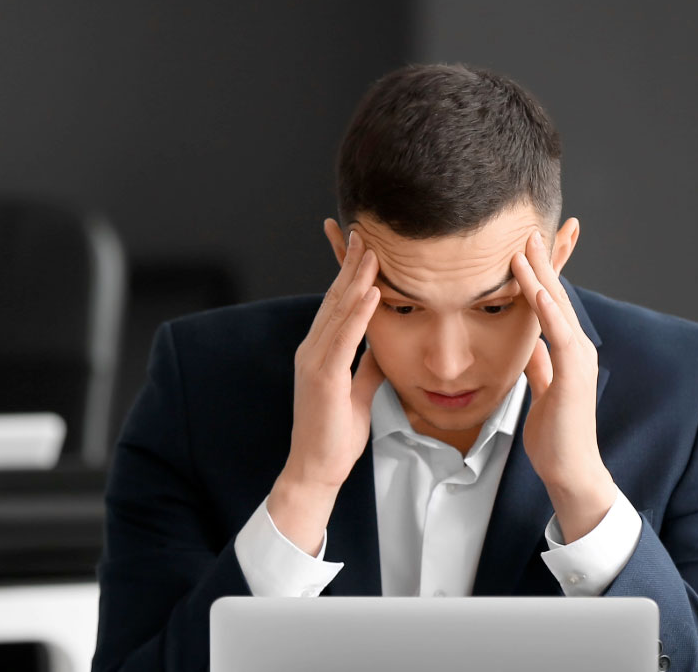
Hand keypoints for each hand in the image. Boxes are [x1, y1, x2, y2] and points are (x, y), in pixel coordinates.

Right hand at [268, 230, 383, 553]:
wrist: (316, 469)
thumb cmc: (336, 434)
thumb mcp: (359, 391)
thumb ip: (367, 365)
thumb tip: (383, 346)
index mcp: (322, 350)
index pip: (339, 302)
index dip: (351, 272)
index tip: (366, 244)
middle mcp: (314, 348)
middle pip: (336, 296)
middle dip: (352, 262)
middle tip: (367, 228)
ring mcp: (314, 360)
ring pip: (338, 310)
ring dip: (356, 277)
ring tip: (372, 248)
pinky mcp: (321, 376)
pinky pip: (342, 338)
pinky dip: (357, 312)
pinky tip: (372, 291)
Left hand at [511, 230, 616, 542]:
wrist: (569, 469)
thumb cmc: (554, 434)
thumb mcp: (541, 389)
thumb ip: (539, 364)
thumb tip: (528, 343)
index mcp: (566, 350)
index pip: (550, 304)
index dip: (538, 274)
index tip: (523, 246)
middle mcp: (576, 347)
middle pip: (555, 295)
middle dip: (541, 261)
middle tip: (526, 228)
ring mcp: (578, 358)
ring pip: (557, 307)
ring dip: (541, 274)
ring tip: (525, 245)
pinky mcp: (573, 374)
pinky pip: (558, 335)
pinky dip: (546, 309)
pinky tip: (534, 288)